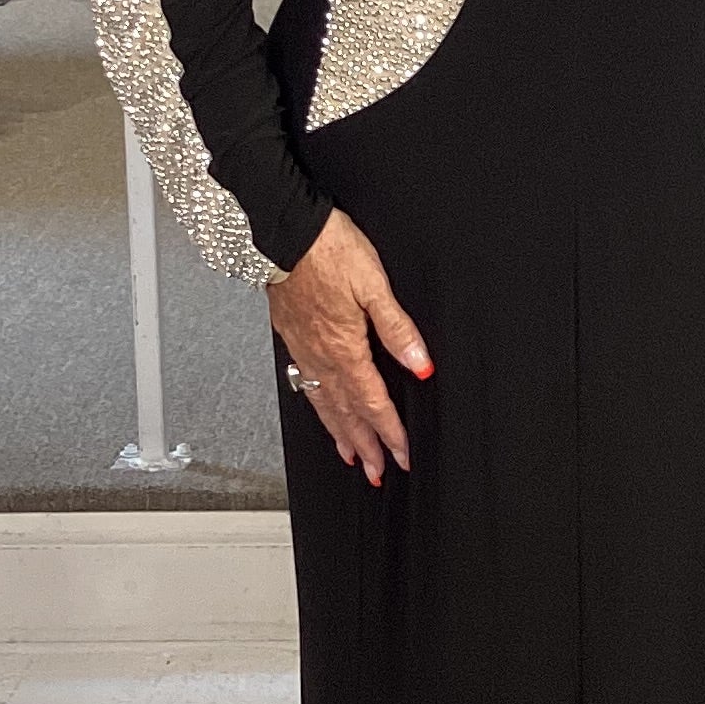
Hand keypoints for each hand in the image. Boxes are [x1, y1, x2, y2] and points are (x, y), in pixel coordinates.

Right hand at [268, 211, 432, 485]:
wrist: (283, 231)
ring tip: (352, 456)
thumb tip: (421, 365)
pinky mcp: (292, 336)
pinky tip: (322, 409)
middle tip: (378, 472)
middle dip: (366, 445)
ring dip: (341, 434)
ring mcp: (304, 348)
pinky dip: (319, 407)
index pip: (373, 401)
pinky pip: (307, 384)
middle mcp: (322, 355)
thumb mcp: (374, 286)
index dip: (390, 432)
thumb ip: (397, 329)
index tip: (402, 455)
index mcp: (346, 347)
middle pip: (347, 413)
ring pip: (325, 403)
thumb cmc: (328, 250)